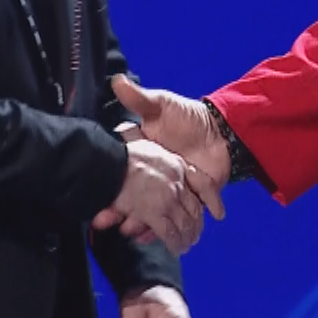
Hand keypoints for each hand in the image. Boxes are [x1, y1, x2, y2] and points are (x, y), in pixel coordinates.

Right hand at [93, 76, 232, 241]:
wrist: (221, 132)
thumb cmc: (188, 116)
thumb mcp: (162, 105)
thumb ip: (140, 99)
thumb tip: (116, 80)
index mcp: (145, 156)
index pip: (121, 171)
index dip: (108, 182)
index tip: (96, 192)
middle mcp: (154, 177)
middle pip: (131, 196)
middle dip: (116, 209)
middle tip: (102, 218)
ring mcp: (169, 191)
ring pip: (149, 211)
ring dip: (136, 223)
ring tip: (127, 230)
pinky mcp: (187, 202)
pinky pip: (172, 220)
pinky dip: (161, 230)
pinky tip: (150, 236)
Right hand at [101, 139, 210, 254]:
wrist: (112, 160)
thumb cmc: (127, 149)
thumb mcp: (145, 138)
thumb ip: (155, 142)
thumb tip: (150, 143)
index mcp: (177, 166)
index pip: (203, 185)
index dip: (212, 200)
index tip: (219, 213)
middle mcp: (177, 183)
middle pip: (194, 209)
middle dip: (195, 225)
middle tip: (195, 235)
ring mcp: (168, 200)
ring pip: (185, 223)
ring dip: (187, 236)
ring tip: (187, 244)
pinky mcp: (155, 214)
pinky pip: (170, 233)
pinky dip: (174, 243)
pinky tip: (176, 248)